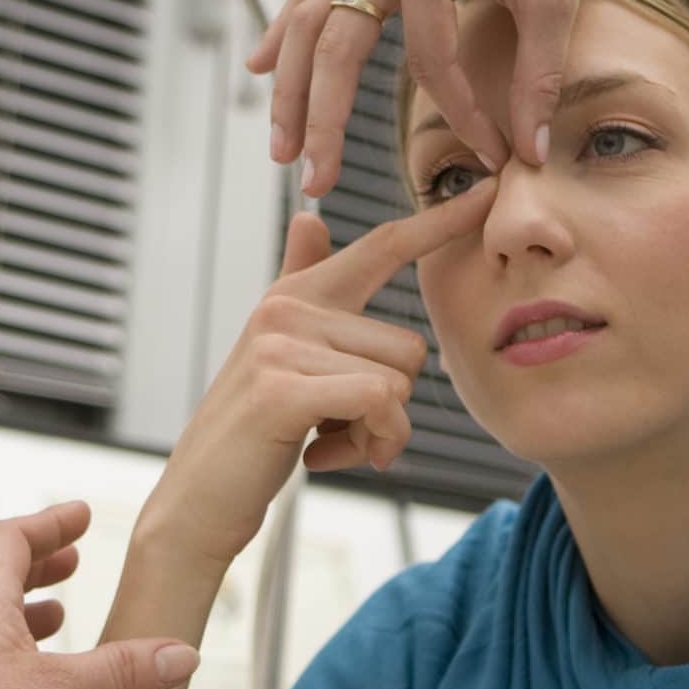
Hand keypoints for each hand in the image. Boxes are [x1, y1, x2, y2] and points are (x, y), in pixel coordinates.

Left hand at [0, 501, 200, 688]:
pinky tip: (31, 682)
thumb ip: (119, 672)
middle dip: (36, 562)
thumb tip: (179, 654)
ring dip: (21, 609)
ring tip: (58, 618)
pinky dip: (9, 655)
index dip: (48, 524)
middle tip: (72, 560)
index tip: (80, 515)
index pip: (10, 540)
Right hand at [143, 179, 499, 566]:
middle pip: (408, 346)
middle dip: (390, 407)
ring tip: (326, 443)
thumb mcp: (280, 353)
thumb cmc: (253, 432)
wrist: (198, 499)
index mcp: (296, 296)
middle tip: (340, 432)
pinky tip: (323, 458)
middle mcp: (288, 308)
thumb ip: (301, 286)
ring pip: (397, 382)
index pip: (383, 246)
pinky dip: (371, 443)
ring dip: (378, 433)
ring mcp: (281, 344)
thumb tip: (309, 220)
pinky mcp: (281, 388)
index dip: (440, 220)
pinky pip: (379, 403)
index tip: (490, 189)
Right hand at [247, 0, 641, 197]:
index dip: (458, 114)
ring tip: (282, 147)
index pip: (428, 58)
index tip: (490, 156)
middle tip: (315, 180)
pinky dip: (290, 29)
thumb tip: (528, 156)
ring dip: (290, 83)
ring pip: (312, 17)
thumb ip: (537, 78)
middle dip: (320, 116)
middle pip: (336, 41)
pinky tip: (262, 66)